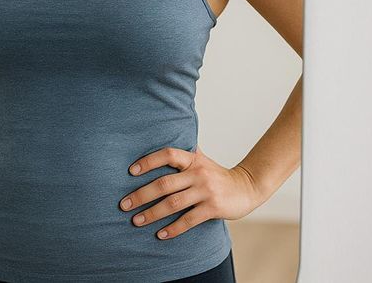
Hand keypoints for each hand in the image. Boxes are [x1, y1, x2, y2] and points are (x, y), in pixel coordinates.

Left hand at [119, 147, 262, 239]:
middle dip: (141, 195)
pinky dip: (173, 228)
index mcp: (192, 159)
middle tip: (124, 204)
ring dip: (152, 214)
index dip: (148, 161)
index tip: (130, 171)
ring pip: (173, 203)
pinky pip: (189, 220)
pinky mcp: (213, 208)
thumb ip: (182, 154)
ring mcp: (206, 191)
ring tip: (136, 221)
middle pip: (164, 183)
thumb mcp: (200, 159)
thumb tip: (157, 137)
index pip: (167, 154)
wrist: (247, 187)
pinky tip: (160, 234)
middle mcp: (198, 173)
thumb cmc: (216, 175)